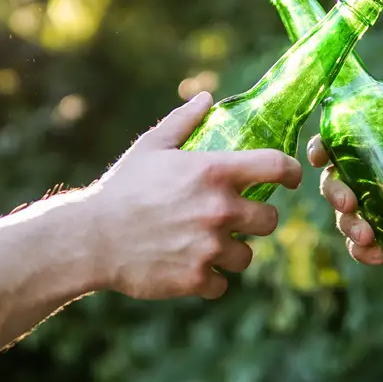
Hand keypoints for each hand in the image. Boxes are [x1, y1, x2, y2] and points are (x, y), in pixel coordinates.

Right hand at [80, 92, 302, 300]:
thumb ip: (184, 121)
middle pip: (271, 220)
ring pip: (247, 255)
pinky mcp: (198, 279)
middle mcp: (220, 210)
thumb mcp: (151, 147)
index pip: (277, 167)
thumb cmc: (122, 188)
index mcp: (215, 172)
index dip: (292, 172)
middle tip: (238, 219)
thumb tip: (205, 98)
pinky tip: (190, 266)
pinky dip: (210, 279)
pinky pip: (222, 284)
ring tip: (208, 244)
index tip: (292, 178)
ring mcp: (211, 247)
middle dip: (257, 220)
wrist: (90, 238)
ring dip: (233, 252)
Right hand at [307, 112, 382, 264]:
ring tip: (367, 238)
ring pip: (346, 218)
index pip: (338, 145)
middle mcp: (370, 180)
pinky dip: (362, 252)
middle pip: (334, 184)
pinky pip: (364, 246)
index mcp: (378, 152)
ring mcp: (377, 210)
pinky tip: (374, 255)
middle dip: (334, 194)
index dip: (321, 148)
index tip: (320, 157)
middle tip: (349, 204)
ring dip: (348, 227)